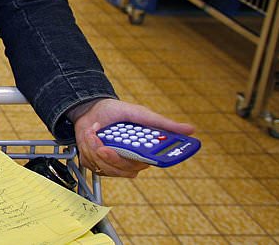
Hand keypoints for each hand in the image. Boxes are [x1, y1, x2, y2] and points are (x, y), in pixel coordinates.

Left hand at [72, 98, 194, 177]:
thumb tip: (190, 129)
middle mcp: (128, 161)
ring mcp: (112, 164)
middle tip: (103, 143)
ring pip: (106, 168)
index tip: (130, 150)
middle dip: (111, 155)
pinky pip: (92, 164)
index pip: (146, 163)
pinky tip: (90, 137)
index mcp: (143, 152)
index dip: (136, 160)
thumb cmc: (116, 111)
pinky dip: (87, 148)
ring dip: (96, 148)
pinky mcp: (96, 164)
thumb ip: (163, 123)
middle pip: (124, 169)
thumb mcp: (140, 113)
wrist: (89, 109)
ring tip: (95, 132)